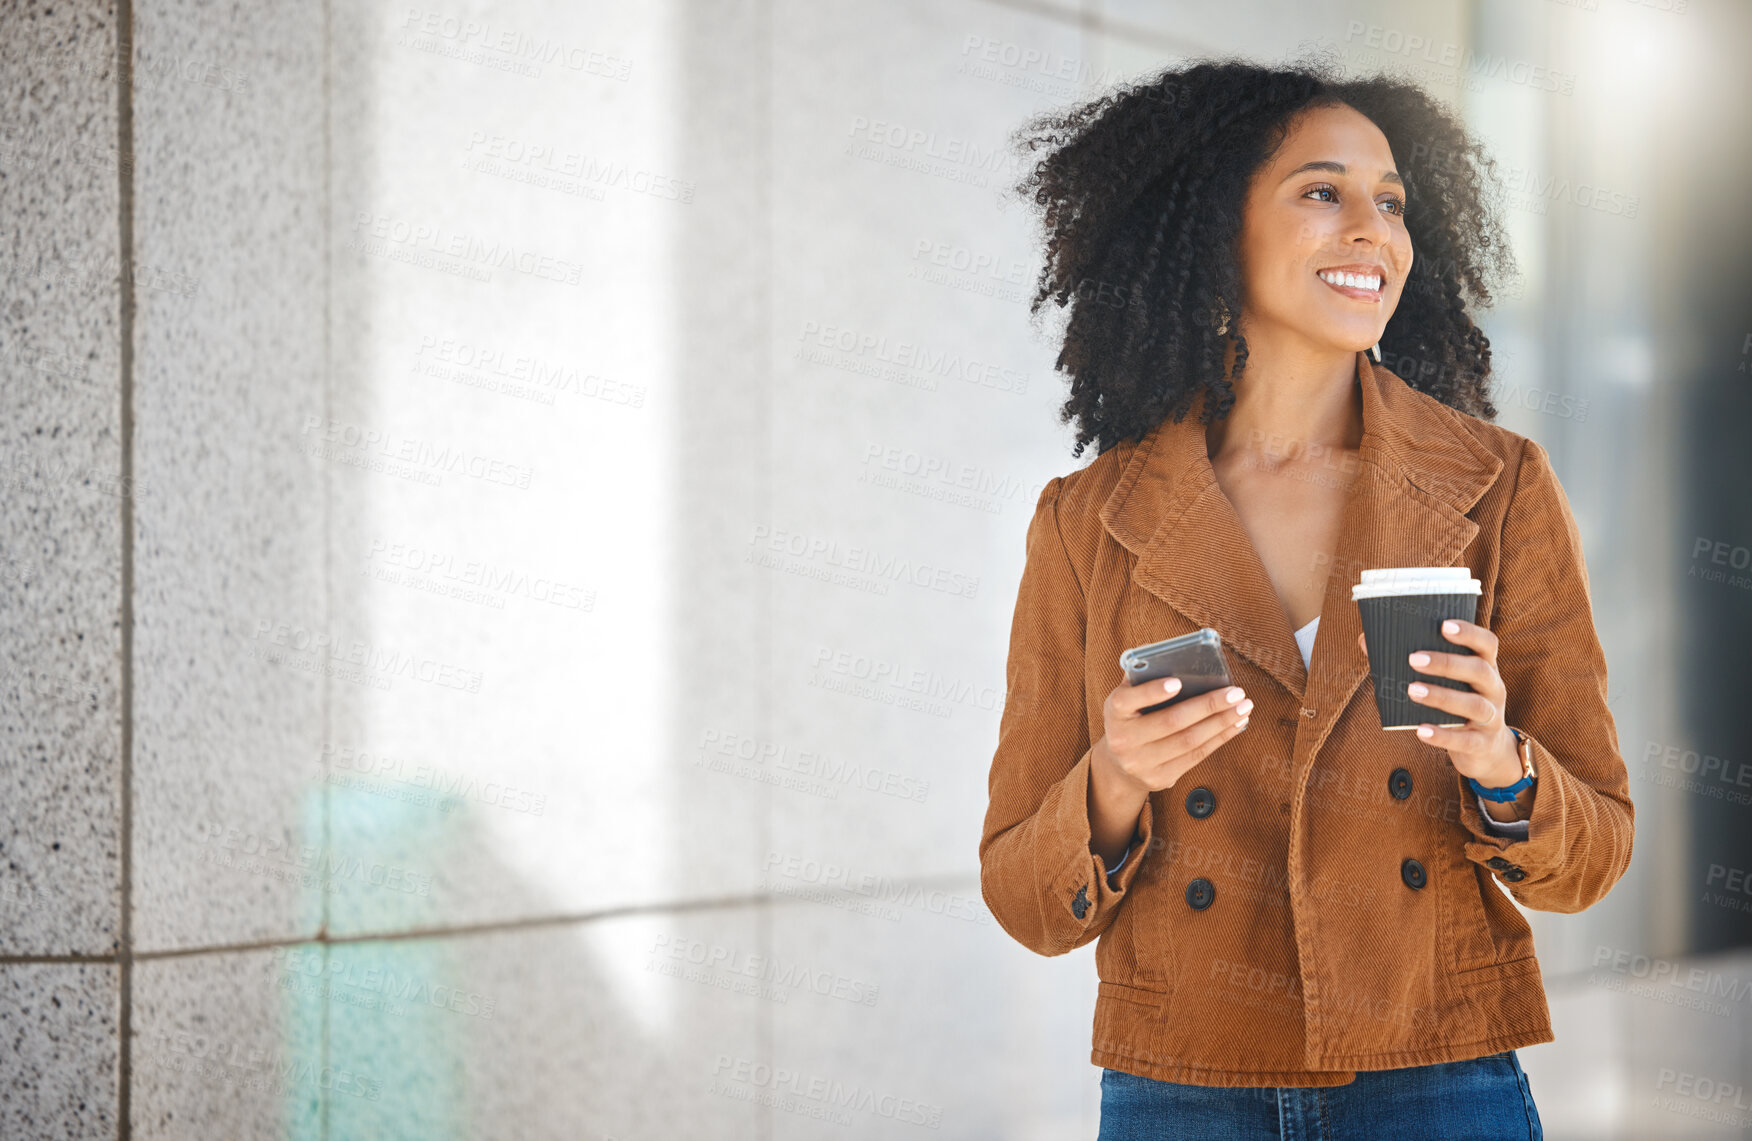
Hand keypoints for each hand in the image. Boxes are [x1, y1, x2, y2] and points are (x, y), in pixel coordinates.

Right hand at [1093, 677, 1253, 797]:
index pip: (1128, 700)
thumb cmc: (1131, 719)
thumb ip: (1142, 677)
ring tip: (1243, 707)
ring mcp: (1141, 763)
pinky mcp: (1161, 778)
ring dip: (1221, 722)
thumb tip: (1169, 655)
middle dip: (1208, 706)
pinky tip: (1235, 724)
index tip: (1178, 682)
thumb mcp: (1127, 698)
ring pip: (1189, 741)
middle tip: (1235, 692)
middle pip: (1171, 721)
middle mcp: (1123, 740)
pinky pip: (1196, 756)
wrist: (1120, 765)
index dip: (1153, 692)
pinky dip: (1220, 738)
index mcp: (1114, 712)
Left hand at [1355, 619, 1521, 786]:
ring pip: (1474, 705)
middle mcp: (1494, 689)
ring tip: (1412, 690)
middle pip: (1479, 670)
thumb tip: (1366, 640)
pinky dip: (1443, 736)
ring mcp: (1492, 718)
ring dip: (1442, 696)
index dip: (1469, 632)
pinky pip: (1466, 740)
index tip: (1444, 625)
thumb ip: (1410, 662)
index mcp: (1485, 667)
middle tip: (1413, 659)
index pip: (1487, 643)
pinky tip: (1421, 731)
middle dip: (1446, 663)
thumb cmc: (1455, 705)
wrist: (1486, 750)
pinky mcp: (1483, 744)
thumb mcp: (1443, 683)